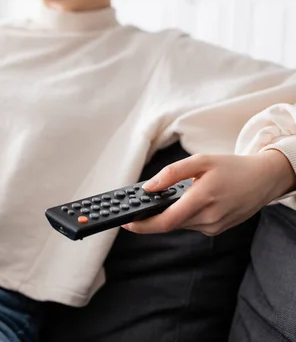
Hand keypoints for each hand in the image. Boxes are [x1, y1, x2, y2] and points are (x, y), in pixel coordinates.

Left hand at [122, 150, 295, 235]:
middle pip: (169, 225)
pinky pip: (190, 224)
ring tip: (160, 201)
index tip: (127, 222)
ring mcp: (214, 227)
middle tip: (136, 208)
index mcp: (203, 199)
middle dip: (150, 218)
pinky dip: (181, 215)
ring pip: (179, 225)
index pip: (167, 221)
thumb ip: (172, 173)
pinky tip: (183, 203)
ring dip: (167, 215)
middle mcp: (209, 218)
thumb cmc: (232, 167)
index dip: (144, 225)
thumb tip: (148, 187)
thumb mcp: (201, 161)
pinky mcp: (216, 229)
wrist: (263, 180)